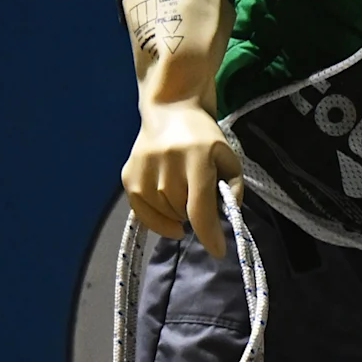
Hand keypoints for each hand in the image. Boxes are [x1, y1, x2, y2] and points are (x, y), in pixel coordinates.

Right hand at [123, 98, 241, 247]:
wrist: (170, 110)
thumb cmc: (205, 138)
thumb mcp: (228, 159)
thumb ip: (233, 189)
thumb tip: (227, 217)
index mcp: (196, 158)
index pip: (199, 207)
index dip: (209, 233)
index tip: (218, 251)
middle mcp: (166, 163)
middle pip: (181, 212)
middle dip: (194, 215)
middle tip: (198, 197)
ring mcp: (143, 170)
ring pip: (163, 214)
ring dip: (177, 215)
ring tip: (183, 193)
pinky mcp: (127, 175)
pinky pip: (141, 212)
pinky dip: (157, 220)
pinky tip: (168, 214)